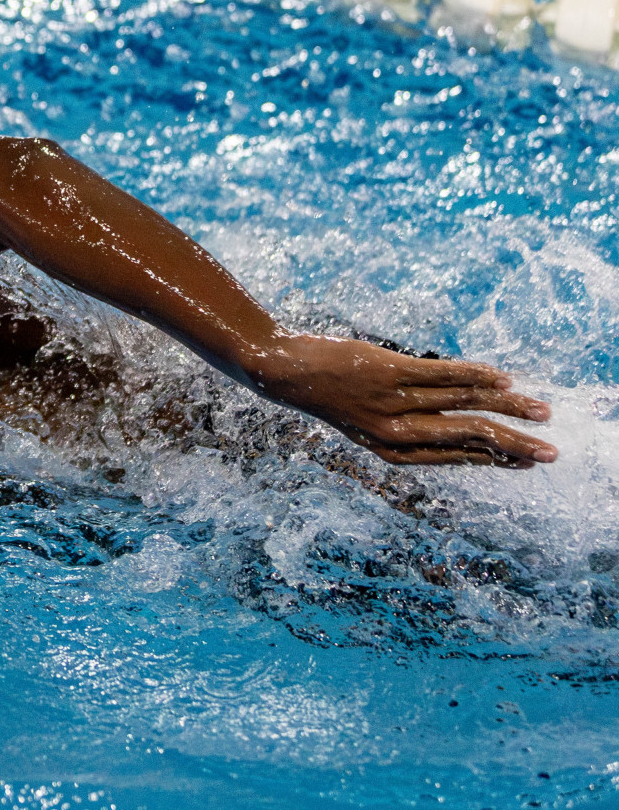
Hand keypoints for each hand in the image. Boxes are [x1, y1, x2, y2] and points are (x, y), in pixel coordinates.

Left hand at [247, 334, 556, 467]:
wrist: (283, 372)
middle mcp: (394, 432)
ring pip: (463, 406)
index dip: (492, 461)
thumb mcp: (366, 421)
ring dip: (507, 407)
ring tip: (540, 411)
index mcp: (391, 450)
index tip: (525, 464)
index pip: (454, 459)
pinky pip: (442, 374)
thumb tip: (453, 422)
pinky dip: (475, 375)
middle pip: (467, 440)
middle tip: (550, 453)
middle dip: (513, 446)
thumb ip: (406, 424)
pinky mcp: (388, 371)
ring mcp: (392, 401)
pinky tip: (502, 379)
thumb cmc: (329, 394)